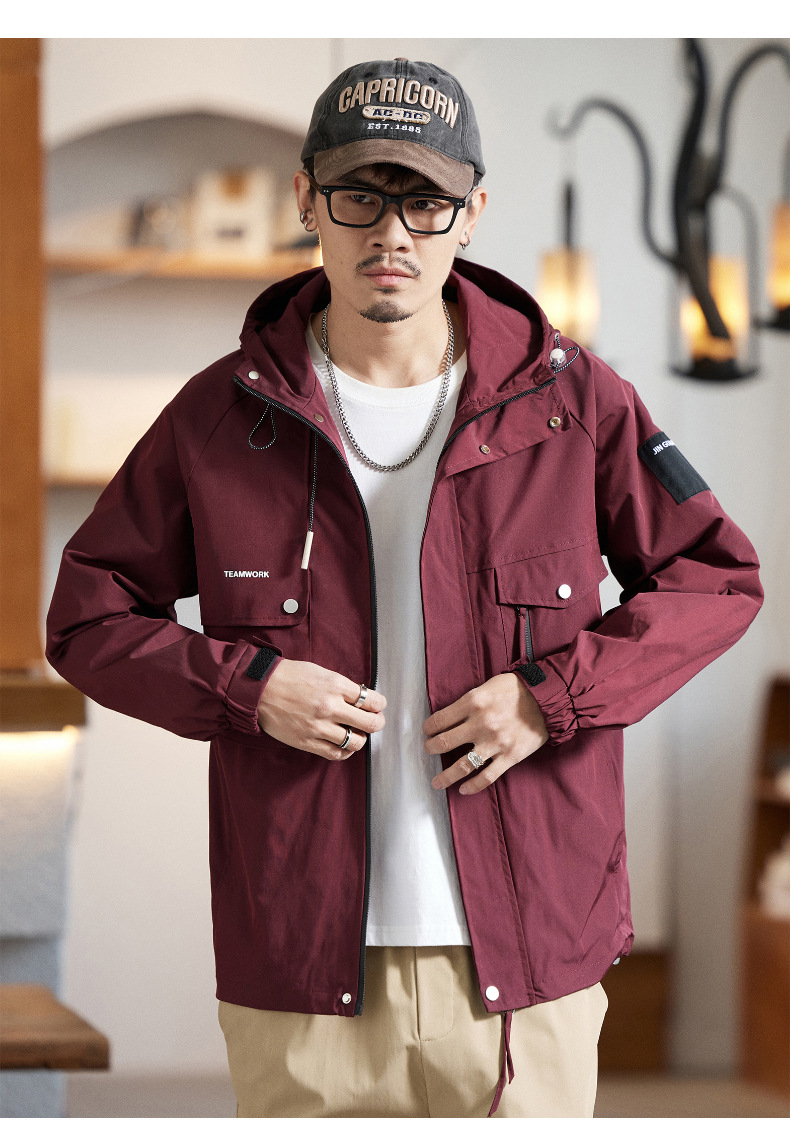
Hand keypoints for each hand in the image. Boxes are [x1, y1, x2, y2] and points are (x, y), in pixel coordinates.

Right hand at [256, 658, 385, 760]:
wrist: (260, 688)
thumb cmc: (290, 676)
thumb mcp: (321, 672)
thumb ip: (342, 686)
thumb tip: (361, 699)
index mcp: (335, 686)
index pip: (372, 701)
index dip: (379, 705)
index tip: (377, 706)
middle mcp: (330, 707)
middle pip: (370, 724)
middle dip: (377, 723)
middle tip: (374, 721)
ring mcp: (318, 727)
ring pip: (356, 742)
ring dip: (360, 738)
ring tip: (355, 732)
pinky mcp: (307, 742)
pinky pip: (336, 754)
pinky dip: (345, 751)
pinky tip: (344, 744)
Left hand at [423, 672, 547, 794]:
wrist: (547, 698)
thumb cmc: (515, 689)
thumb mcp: (486, 686)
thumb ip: (468, 702)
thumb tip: (448, 717)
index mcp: (473, 702)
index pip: (439, 720)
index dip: (428, 728)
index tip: (426, 731)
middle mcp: (481, 723)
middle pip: (445, 743)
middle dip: (431, 748)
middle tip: (429, 750)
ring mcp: (495, 742)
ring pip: (462, 765)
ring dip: (446, 776)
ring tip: (436, 782)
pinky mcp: (510, 756)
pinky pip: (487, 777)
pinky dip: (472, 786)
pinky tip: (463, 789)